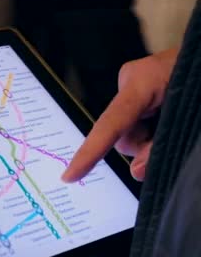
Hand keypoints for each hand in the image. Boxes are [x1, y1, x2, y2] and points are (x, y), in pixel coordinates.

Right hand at [62, 48, 178, 182]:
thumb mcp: (188, 119)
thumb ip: (162, 146)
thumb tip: (138, 171)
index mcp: (142, 82)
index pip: (110, 124)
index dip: (90, 153)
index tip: (70, 175)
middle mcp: (131, 81)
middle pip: (122, 133)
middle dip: (145, 147)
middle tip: (173, 142)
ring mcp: (136, 84)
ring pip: (131, 131)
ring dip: (153, 140)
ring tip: (178, 125)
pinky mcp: (143, 89)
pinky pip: (138, 122)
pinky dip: (154, 131)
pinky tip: (171, 123)